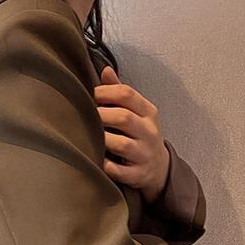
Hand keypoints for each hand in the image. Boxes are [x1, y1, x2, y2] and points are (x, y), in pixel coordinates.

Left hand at [95, 65, 170, 200]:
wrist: (159, 168)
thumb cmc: (141, 133)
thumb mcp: (137, 111)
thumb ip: (120, 91)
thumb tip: (105, 70)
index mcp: (148, 112)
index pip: (127, 93)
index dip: (105, 91)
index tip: (90, 94)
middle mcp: (150, 132)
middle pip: (123, 117)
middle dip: (100, 115)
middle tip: (84, 115)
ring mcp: (145, 154)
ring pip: (122, 144)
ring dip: (102, 139)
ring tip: (87, 136)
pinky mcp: (139, 175)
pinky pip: (120, 171)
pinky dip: (107, 166)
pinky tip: (96, 159)